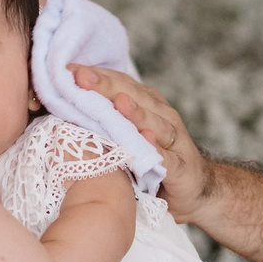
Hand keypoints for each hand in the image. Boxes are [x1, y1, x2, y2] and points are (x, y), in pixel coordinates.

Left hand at [69, 65, 213, 221]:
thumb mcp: (128, 138)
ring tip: (118, 102)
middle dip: (107, 86)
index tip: (68, 70)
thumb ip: (106, 121)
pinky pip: (168, 158)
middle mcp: (162, 116)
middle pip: (133, 97)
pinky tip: (146, 141)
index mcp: (146, 106)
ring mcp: (174, 141)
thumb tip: (64, 106)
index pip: (119, 84)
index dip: (95, 77)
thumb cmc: (155, 162)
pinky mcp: (182, 168)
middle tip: (82, 77)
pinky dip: (157, 149)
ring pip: (154, 122)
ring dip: (135, 112)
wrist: (198, 192)